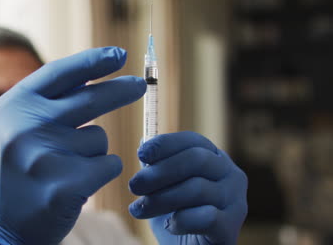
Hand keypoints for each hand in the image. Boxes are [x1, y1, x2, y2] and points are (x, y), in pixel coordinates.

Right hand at [0, 47, 146, 244]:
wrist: (1, 232)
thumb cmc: (14, 176)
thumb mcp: (12, 131)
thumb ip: (42, 105)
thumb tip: (87, 78)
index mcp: (10, 109)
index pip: (58, 73)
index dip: (92, 62)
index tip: (119, 55)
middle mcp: (23, 128)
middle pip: (88, 99)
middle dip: (120, 90)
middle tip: (140, 86)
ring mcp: (43, 157)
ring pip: (99, 138)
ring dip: (93, 152)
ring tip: (65, 170)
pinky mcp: (65, 186)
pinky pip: (108, 164)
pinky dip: (102, 172)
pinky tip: (76, 186)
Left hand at [128, 132, 247, 244]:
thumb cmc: (176, 217)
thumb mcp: (163, 188)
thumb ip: (157, 166)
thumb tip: (144, 140)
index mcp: (215, 160)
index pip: (193, 141)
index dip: (166, 144)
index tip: (141, 154)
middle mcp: (232, 176)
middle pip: (196, 160)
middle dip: (159, 172)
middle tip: (133, 186)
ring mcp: (236, 202)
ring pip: (196, 188)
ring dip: (160, 199)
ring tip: (138, 209)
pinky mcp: (231, 228)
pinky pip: (204, 217)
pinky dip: (180, 220)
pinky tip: (169, 225)